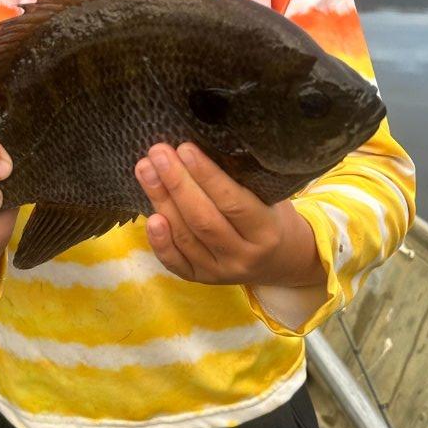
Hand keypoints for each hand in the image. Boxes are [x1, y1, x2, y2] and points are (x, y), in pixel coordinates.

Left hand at [135, 143, 321, 286]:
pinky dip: (160, 241)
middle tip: (158, 153)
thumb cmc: (272, 215)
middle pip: (203, 220)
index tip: (185, 148)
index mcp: (266, 231)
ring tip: (145, 170)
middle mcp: (243, 255)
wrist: (281, 260)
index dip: (207, 176)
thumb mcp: (271, 197)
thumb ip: (242, 180)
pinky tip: (149, 217)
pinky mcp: (202, 279)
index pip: (233, 203)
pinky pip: (176, 262)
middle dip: (177, 183)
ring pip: (186, 237)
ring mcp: (221, 271)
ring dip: (161, 201)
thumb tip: (199, 147)